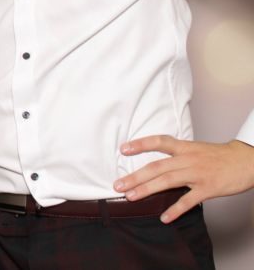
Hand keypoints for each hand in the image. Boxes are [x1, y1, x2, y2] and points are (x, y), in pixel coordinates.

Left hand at [114, 136, 253, 222]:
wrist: (246, 160)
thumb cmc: (219, 156)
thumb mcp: (196, 149)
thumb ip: (177, 155)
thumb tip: (156, 165)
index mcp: (185, 148)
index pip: (159, 141)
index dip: (140, 144)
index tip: (123, 149)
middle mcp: (188, 159)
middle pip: (157, 166)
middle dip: (135, 176)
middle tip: (117, 185)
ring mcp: (198, 173)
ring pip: (168, 181)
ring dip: (147, 190)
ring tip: (131, 197)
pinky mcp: (209, 188)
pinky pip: (189, 200)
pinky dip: (175, 209)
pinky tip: (164, 218)